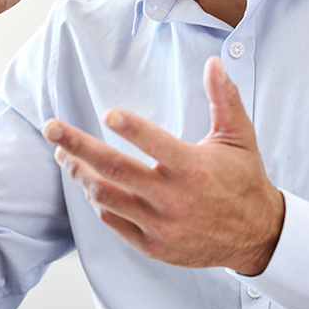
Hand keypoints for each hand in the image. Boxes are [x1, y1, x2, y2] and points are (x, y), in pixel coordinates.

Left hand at [44, 57, 284, 274]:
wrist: (256, 235)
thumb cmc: (244, 179)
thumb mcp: (239, 136)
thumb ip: (224, 98)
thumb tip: (214, 62)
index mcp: (194, 169)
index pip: (157, 146)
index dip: (132, 130)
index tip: (107, 114)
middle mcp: (174, 199)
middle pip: (115, 170)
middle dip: (77, 146)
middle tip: (52, 128)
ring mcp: (160, 225)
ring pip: (106, 197)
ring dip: (79, 173)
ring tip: (62, 153)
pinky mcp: (153, 246)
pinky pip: (113, 220)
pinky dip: (97, 200)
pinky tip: (87, 181)